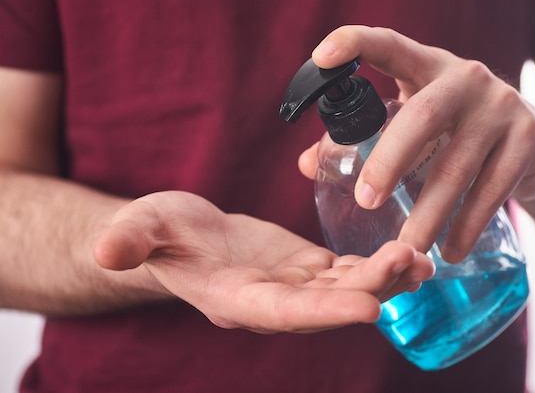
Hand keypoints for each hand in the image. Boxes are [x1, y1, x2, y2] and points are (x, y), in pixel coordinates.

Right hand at [93, 191, 434, 332]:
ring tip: (423, 260)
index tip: (369, 307)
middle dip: (370, 287)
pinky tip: (408, 254)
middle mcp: (271, 301)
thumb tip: (105, 251)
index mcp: (235, 299)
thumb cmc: (159, 233)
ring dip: (384, 278)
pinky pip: (347, 272)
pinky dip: (377, 266)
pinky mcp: (306, 268)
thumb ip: (130, 238)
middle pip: (327, 303)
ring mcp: (293, 287)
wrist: (181, 238)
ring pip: (345, 289)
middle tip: (410, 261)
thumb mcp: (142, 226)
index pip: (284, 313)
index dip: (325, 313)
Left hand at [299, 25, 534, 262]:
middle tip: (366, 203)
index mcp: (427, 67)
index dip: (356, 43)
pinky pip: (492, 192)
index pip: (390, 45)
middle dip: (388, 162)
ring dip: (427, 216)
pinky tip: (450, 253)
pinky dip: (467, 227)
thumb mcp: (413, 121)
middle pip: (421, 116)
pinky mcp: (529, 140)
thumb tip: (307, 165)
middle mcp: (466, 79)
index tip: (321, 55)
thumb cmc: (453, 131)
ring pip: (456, 167)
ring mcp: (502, 107)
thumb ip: (363, 138)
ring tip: (405, 251)